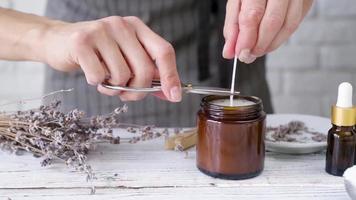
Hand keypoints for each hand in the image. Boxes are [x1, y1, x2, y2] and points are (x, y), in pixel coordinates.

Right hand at [42, 16, 181, 101]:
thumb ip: (147, 73)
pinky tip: (91, 74)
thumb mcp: (125, 59)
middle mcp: (122, 25)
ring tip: (105, 80)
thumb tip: (171, 93)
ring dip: (114, 88)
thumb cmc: (97, 54)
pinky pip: (99, 77)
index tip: (174, 96)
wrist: (58, 42)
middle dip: (138, 91)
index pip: (164, 51)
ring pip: (122, 76)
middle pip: (145, 69)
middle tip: (126, 94)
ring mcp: (102, 31)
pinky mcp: (82, 41)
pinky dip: (97, 84)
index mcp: (137, 28)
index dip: (171, 76)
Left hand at [223, 0, 313, 62]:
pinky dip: (282, 36)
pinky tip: (271, 39)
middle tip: (248, 55)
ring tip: (258, 50)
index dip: (246, 39)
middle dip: (259, 45)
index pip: (252, 16)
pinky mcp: (306, 0)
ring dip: (272, 44)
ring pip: (289, 25)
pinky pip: (296, 23)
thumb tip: (229, 52)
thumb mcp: (237, 1)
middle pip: (272, 22)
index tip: (240, 54)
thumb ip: (233, 26)